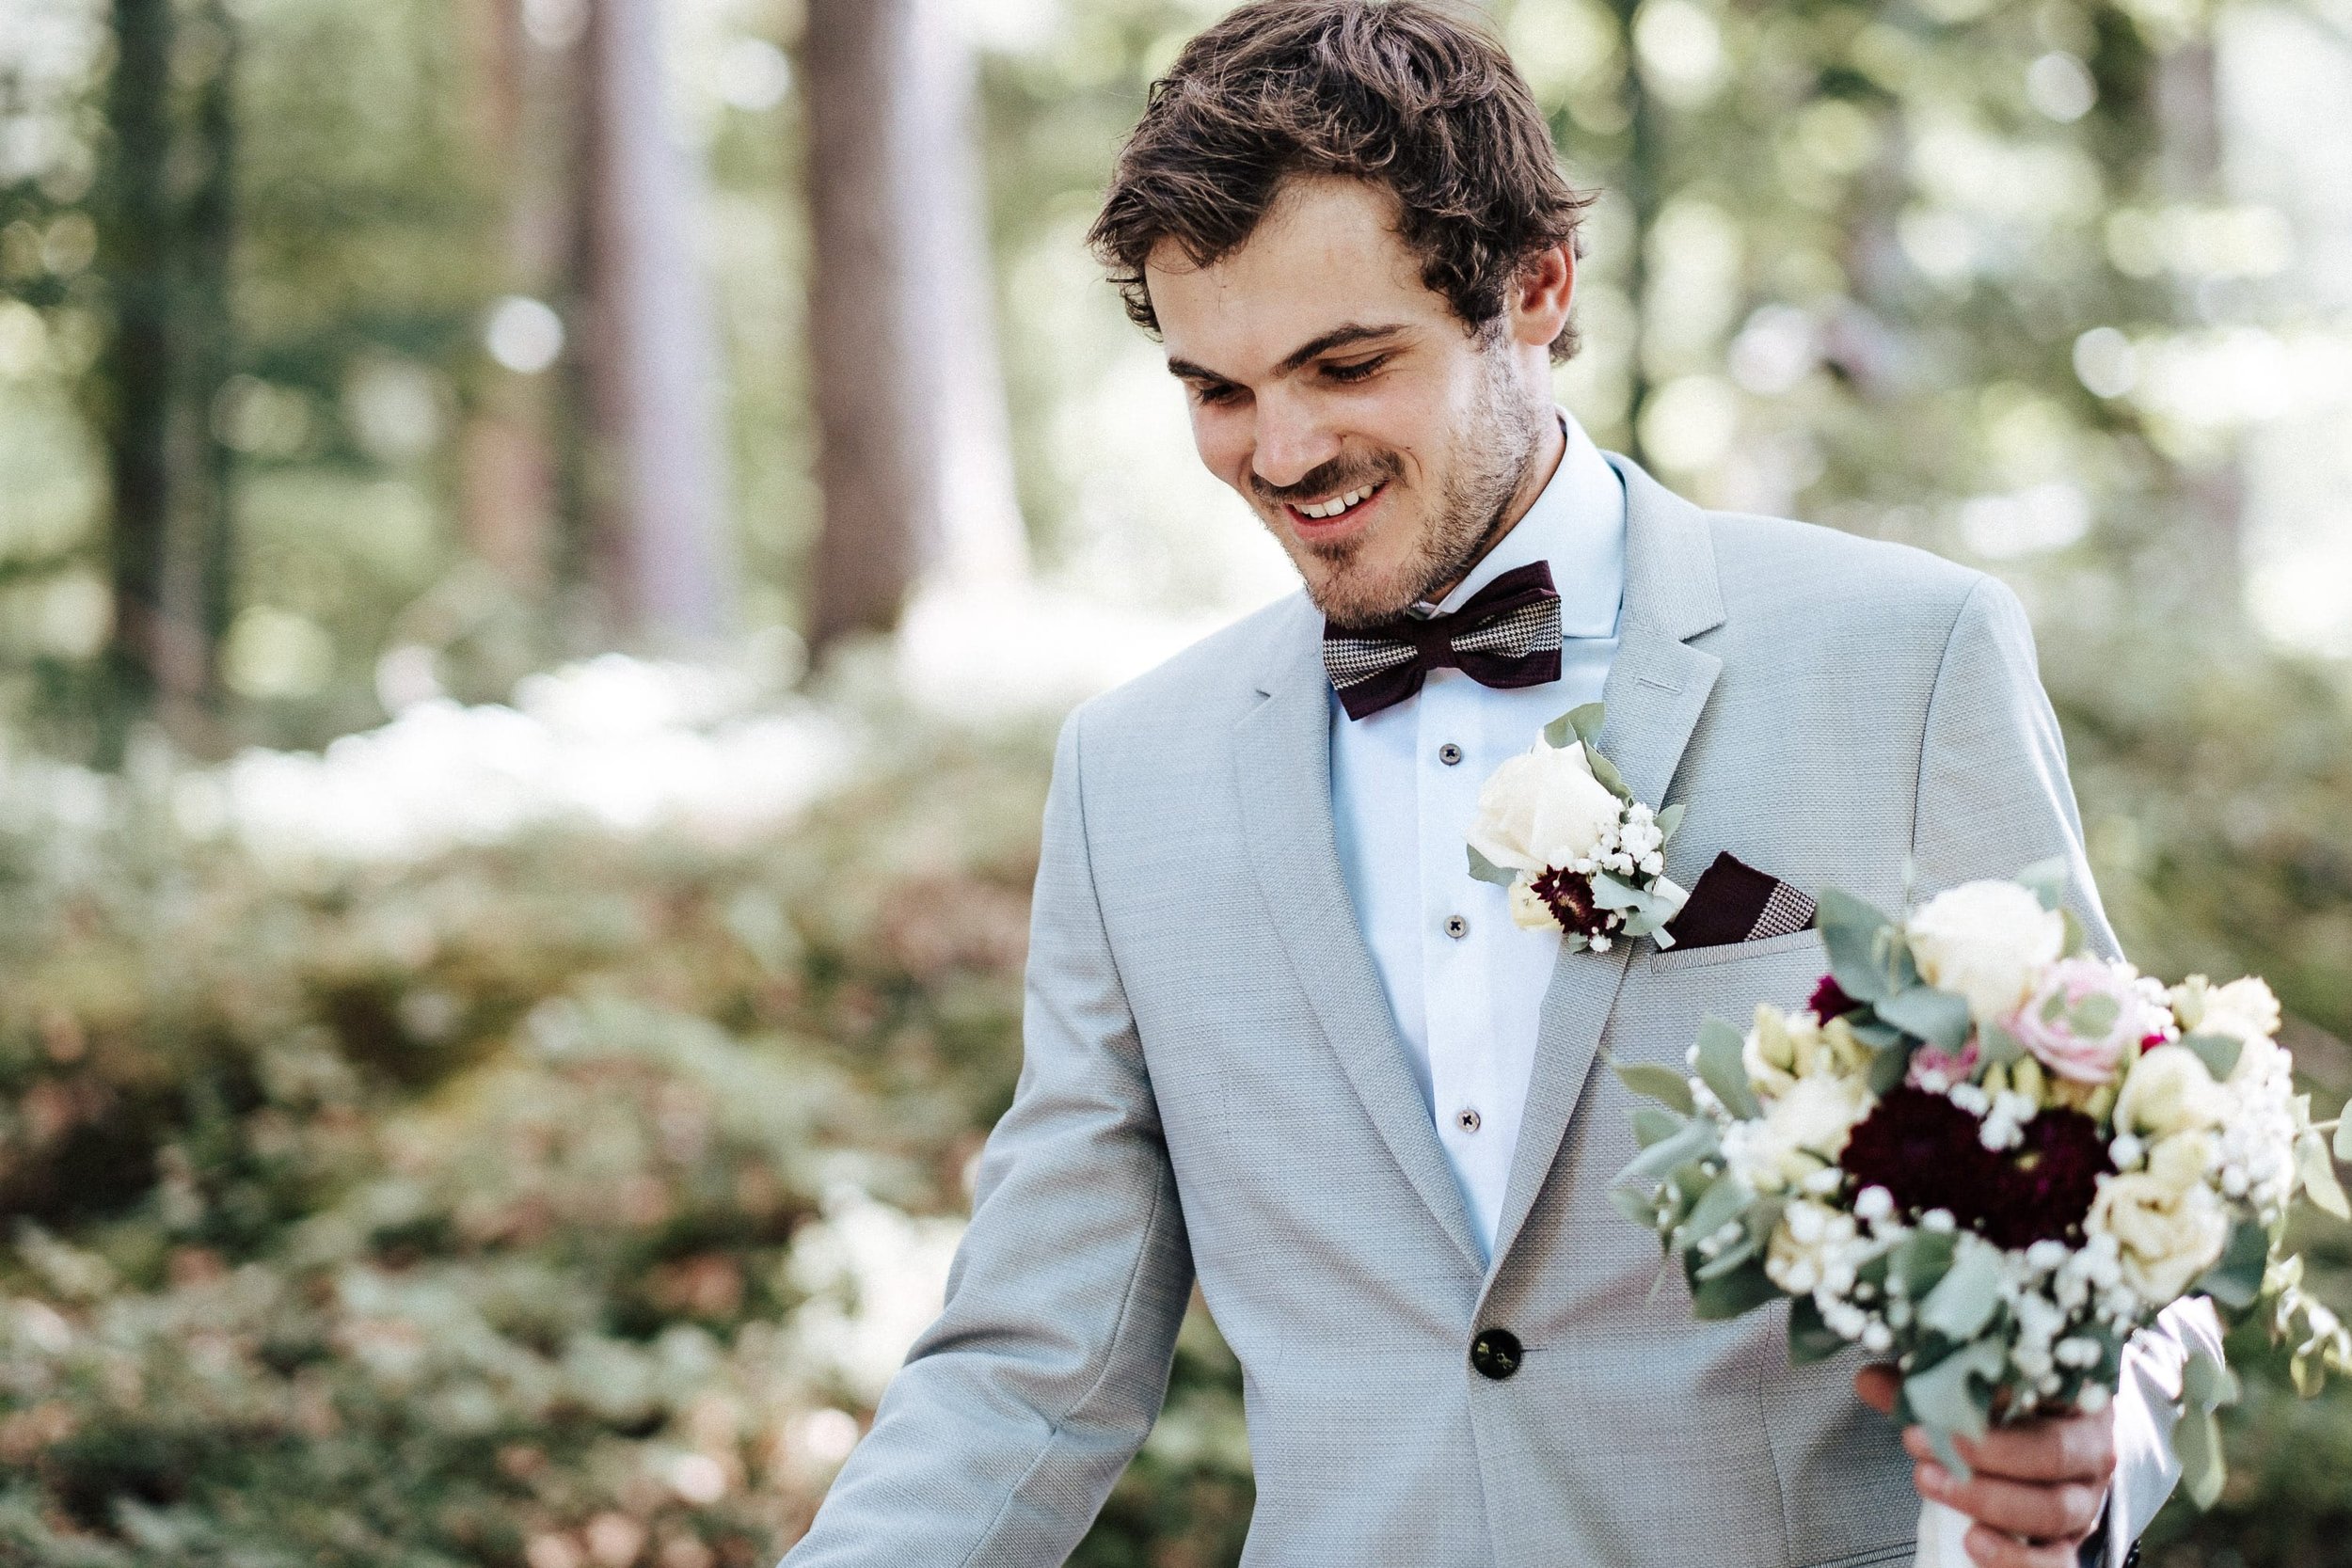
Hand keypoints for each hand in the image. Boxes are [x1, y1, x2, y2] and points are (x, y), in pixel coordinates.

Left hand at [1856, 1365, 2114, 1567]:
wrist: (2041, 1452)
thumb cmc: (2003, 1410)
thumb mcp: (1972, 1387)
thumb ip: (1928, 1382)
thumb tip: (1869, 1381)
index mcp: (2074, 1398)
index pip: (2050, 1391)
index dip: (1993, 1394)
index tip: (1940, 1395)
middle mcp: (2090, 1450)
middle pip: (2053, 1454)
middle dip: (1984, 1452)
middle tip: (1920, 1443)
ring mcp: (2084, 1501)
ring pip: (2054, 1509)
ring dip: (1987, 1500)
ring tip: (1930, 1483)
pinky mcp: (2070, 1543)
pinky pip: (2056, 1562)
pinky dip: (2017, 1559)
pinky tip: (1973, 1544)